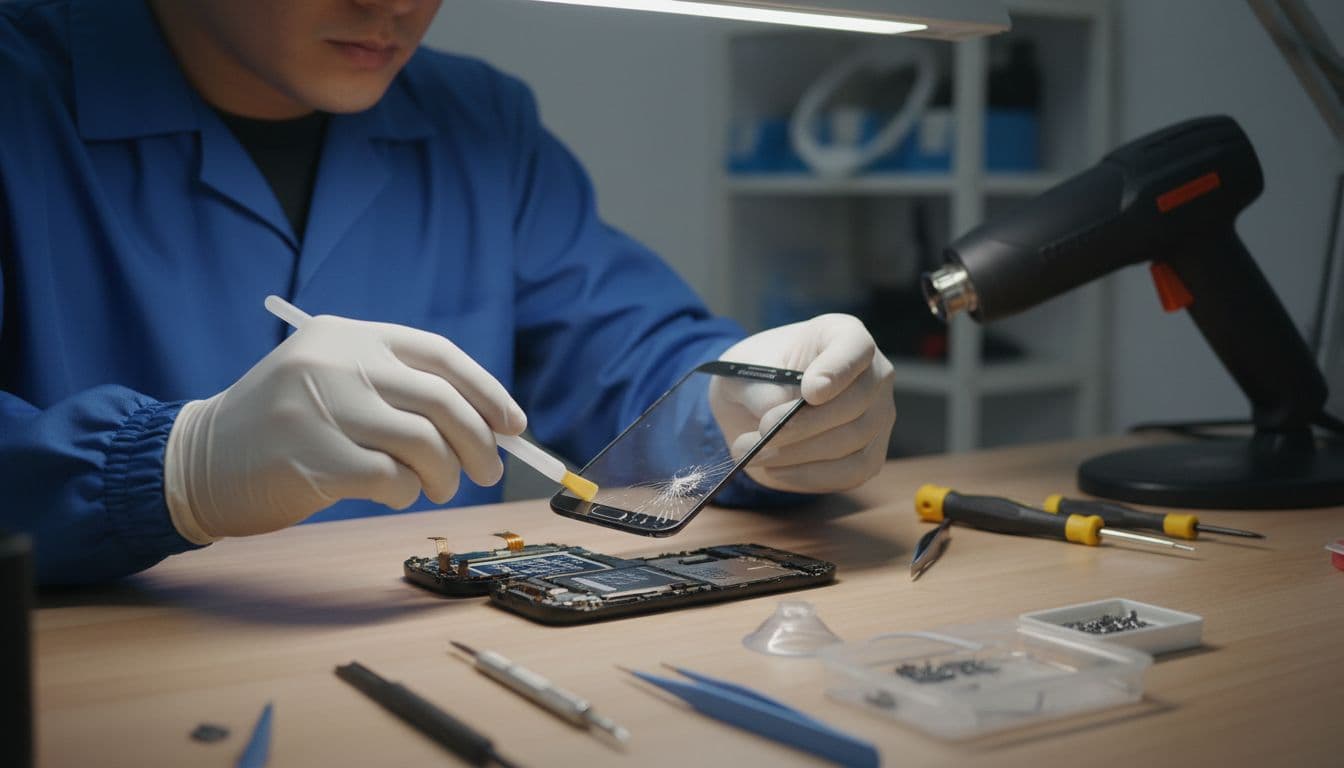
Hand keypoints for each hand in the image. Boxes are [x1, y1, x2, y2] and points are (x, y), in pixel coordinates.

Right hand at [164, 315, 525, 542]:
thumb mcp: (332, 380)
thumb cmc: (283, 426)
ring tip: (438, 487)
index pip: (440, 356)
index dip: (487, 392)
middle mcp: (338, 363)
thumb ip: (395, 387)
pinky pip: (392, 479)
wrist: (197, 460)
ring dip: (445, 474)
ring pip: (424, 443)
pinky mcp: (313, 458)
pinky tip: (395, 495)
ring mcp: (323, 409)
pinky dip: (406, 493)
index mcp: (349, 335)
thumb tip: (486, 423)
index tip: (513, 426)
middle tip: (489, 471)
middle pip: (442, 401)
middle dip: (479, 442)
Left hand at [712, 314, 894, 492]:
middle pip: (857, 401)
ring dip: (799, 454)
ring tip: (754, 454)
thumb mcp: (743, 371)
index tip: (810, 391)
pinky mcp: (870, 454)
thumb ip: (759, 388)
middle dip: (805, 423)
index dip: (837, 369)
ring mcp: (878, 416)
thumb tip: (777, 411)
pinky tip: (775, 470)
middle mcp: (873, 374)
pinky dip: (810, 476)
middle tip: (763, 432)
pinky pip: (851, 473)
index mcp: (842, 335)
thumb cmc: (755, 376)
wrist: (755, 406)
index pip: (855, 347)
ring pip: (853, 441)